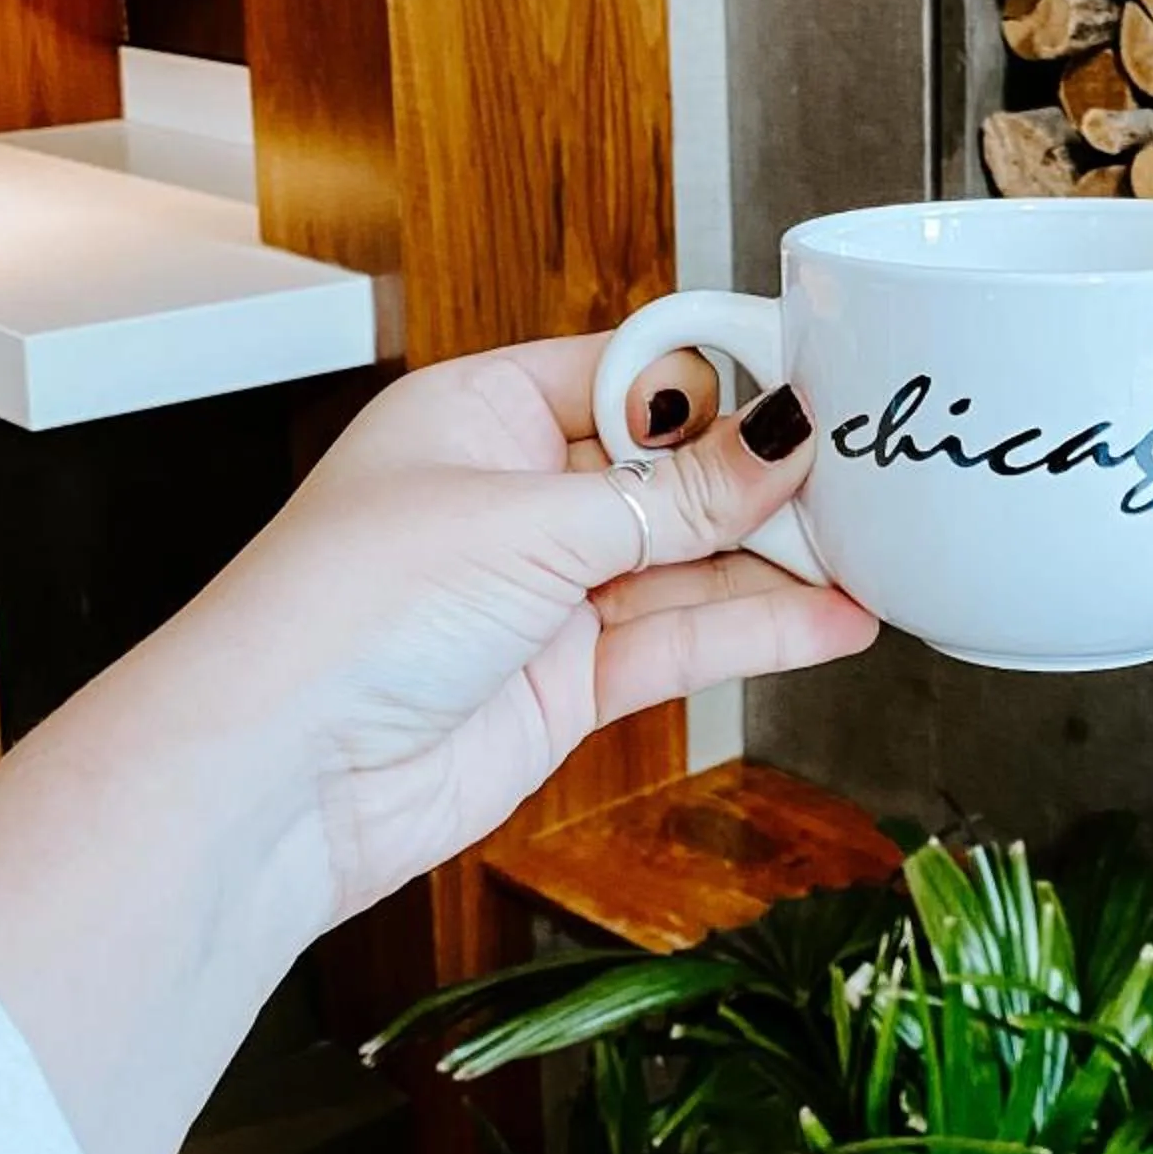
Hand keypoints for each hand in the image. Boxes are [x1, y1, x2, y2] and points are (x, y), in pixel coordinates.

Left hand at [0, 337, 873, 1153]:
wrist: (274, 782)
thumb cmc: (339, 617)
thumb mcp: (530, 523)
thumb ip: (676, 495)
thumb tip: (781, 437)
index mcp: (483, 413)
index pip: (635, 371)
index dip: (727, 379)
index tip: (821, 382)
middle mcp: (516, 496)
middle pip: (675, 471)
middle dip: (766, 478)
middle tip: (867, 474)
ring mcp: (544, 592)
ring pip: (690, 561)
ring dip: (779, 560)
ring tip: (878, 551)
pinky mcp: (566, 680)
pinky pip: (682, 640)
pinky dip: (759, 630)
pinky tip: (832, 618)